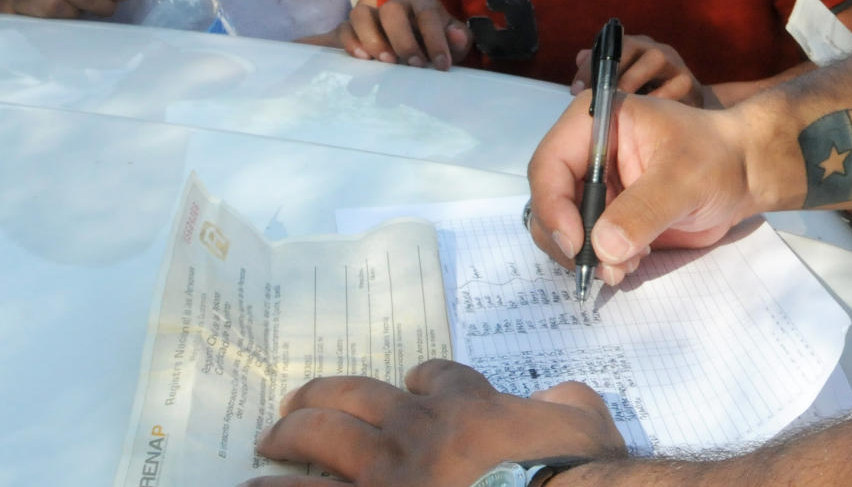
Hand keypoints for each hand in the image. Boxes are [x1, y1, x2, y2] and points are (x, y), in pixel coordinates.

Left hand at [245, 361, 624, 486]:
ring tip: (268, 441)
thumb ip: (568, 405)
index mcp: (470, 408)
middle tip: (295, 404)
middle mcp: (417, 431)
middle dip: (321, 396)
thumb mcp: (583, 428)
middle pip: (354, 396)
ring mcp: (385, 476)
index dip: (422, 380)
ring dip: (289, 435)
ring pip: (320, 436)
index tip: (411, 384)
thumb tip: (564, 396)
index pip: (434, 376)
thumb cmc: (568, 472)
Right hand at [334, 0, 471, 68]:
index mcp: (423, 5)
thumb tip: (456, 35)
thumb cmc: (435, 49)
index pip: (427, 14)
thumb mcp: (453, 46)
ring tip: (385, 62)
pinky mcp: (352, 29)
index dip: (435, 39)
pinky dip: (350, 42)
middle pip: (392, 10)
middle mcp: (396, 5)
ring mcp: (372, 15)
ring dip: (372, 38)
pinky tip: (361, 60)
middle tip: (414, 65)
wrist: (414, 56)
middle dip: (403, 39)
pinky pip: (344, 28)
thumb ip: (459, 41)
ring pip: (361, 13)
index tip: (441, 65)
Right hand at [526, 92, 758, 286]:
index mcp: (594, 123)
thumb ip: (642, 211)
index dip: (553, 207)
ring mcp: (594, 185)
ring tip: (628, 265)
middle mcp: (585, 153)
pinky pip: (586, 244)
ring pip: (562, 229)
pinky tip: (635, 261)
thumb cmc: (717, 157)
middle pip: (548, 202)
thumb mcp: (682, 179)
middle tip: (604, 266)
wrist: (743, 173)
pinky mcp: (607, 213)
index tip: (577, 244)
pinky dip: (602, 260)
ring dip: (588, 256)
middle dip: (571, 240)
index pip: (549, 165)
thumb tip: (603, 247)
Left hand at [571, 33, 700, 103]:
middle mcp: (655, 49)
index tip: (576, 89)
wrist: (687, 111)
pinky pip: (675, 85)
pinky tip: (644, 113)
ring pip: (655, 59)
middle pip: (631, 45)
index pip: (609, 45)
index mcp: (635, 47)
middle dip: (611, 70)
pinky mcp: (689, 82)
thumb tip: (580, 57)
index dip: (591, 65)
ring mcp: (675, 63)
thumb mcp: (620, 84)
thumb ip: (599, 70)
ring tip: (618, 102)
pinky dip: (658, 98)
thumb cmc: (648, 96)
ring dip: (634, 80)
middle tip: (597, 95)